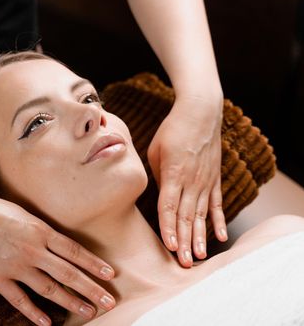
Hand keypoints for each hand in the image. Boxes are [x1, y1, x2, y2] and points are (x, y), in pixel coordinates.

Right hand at [0, 193, 115, 324]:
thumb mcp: (23, 214)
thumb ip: (41, 231)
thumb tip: (59, 246)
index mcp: (40, 231)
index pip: (74, 251)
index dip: (93, 264)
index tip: (110, 274)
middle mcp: (33, 250)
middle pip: (68, 273)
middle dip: (91, 289)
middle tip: (109, 302)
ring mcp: (15, 266)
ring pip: (49, 289)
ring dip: (70, 302)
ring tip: (88, 312)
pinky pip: (19, 300)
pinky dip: (33, 313)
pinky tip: (46, 323)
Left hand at [147, 95, 227, 267]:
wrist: (200, 113)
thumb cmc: (172, 131)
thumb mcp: (155, 152)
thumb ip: (157, 177)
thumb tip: (159, 196)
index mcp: (174, 174)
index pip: (169, 207)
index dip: (169, 228)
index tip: (170, 246)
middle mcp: (192, 181)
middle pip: (186, 216)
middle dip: (184, 241)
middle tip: (184, 263)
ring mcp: (206, 182)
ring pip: (202, 214)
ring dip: (199, 236)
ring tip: (199, 256)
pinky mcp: (214, 179)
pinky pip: (217, 204)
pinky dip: (218, 221)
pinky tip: (220, 236)